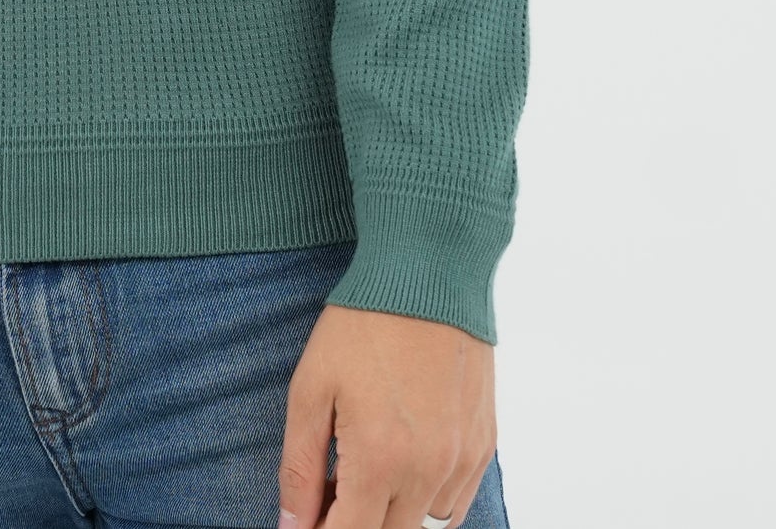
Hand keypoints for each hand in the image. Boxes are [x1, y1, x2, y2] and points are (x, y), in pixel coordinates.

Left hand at [277, 303, 496, 527]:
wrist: (430, 272)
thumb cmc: (363, 323)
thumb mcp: (311, 388)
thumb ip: (299, 467)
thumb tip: (291, 527)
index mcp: (380, 460)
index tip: (307, 521)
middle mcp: (428, 471)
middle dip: (353, 524)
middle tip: (330, 489)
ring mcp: (462, 461)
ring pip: (425, 527)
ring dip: (392, 516)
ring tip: (364, 474)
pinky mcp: (484, 445)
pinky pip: (456, 504)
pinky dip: (427, 501)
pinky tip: (403, 466)